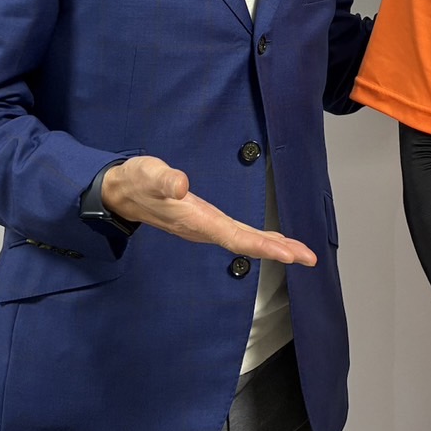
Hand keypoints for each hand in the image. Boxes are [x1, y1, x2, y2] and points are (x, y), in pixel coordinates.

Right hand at [101, 156, 316, 264]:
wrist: (121, 193)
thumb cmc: (137, 181)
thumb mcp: (148, 173)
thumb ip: (164, 179)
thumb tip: (181, 185)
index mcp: (196, 220)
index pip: (235, 237)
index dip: (263, 246)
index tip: (289, 254)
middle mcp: (205, 229)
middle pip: (247, 243)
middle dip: (279, 251)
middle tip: (309, 257)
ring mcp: (206, 227)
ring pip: (245, 240)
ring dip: (273, 246)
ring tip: (300, 252)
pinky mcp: (207, 221)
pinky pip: (239, 234)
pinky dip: (259, 238)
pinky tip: (274, 241)